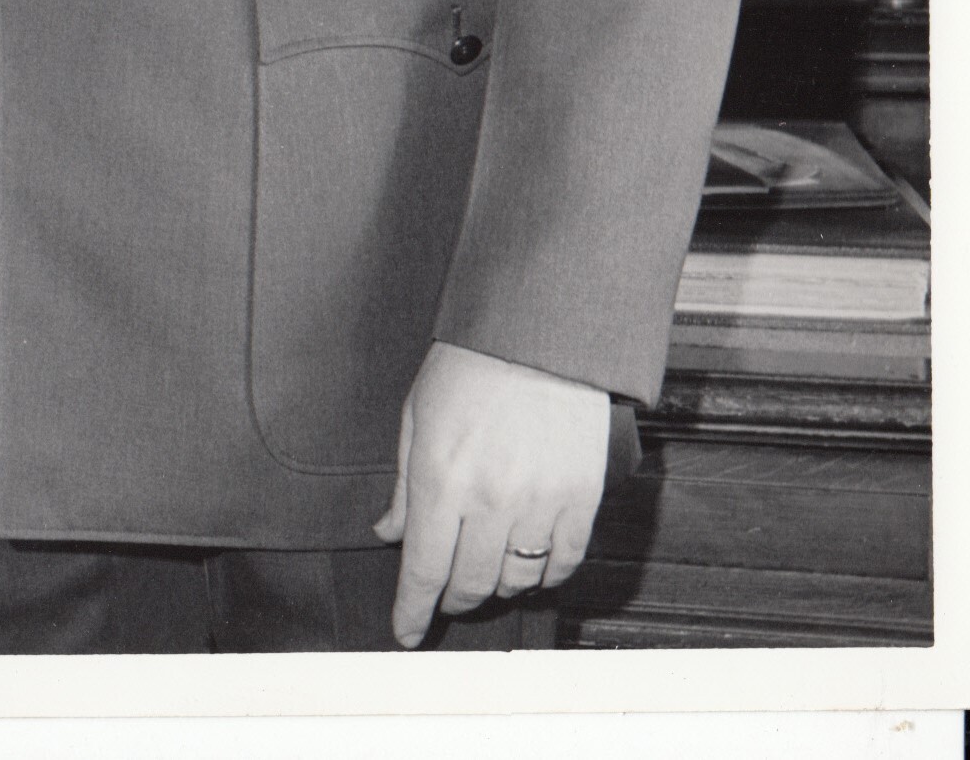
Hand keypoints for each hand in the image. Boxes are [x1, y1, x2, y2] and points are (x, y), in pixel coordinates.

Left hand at [372, 339, 610, 645]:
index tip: (406, 633)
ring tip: (484, 570)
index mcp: (442, 478)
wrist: (540, 336)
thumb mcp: (416, 417)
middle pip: (469, 583)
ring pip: (517, 580)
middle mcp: (491, 500)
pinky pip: (564, 562)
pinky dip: (545, 576)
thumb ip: (404, 486)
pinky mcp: (581, 498)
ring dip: (496, 586)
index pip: (423, 569)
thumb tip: (388, 534)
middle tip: (443, 596)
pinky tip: (530, 566)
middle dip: (451, 600)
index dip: (412, 610)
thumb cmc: (469, 368)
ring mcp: (541, 502)